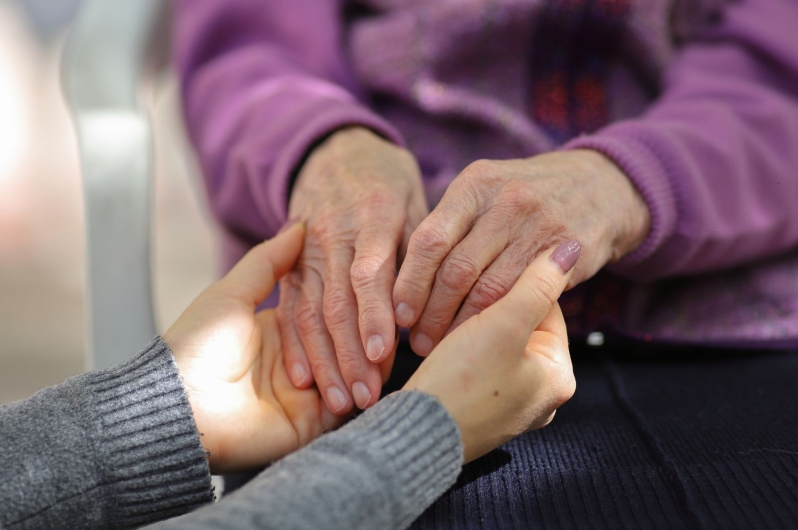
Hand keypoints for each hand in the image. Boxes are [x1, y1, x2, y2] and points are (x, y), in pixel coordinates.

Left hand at [164, 223, 391, 473]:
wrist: (181, 404)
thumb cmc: (198, 344)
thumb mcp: (233, 293)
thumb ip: (268, 262)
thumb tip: (299, 226)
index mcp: (280, 331)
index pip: (327, 313)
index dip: (351, 303)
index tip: (376, 288)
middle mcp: (297, 364)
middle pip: (344, 345)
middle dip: (367, 336)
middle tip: (392, 320)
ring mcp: (306, 396)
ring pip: (351, 375)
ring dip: (369, 365)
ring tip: (388, 350)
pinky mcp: (310, 425)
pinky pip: (346, 409)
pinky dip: (361, 392)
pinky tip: (378, 376)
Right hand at [279, 127, 427, 413]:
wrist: (335, 151)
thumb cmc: (388, 182)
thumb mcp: (414, 200)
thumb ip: (422, 250)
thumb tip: (435, 305)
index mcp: (372, 216)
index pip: (370, 273)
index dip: (375, 315)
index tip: (384, 355)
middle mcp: (333, 235)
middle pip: (337, 301)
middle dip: (350, 354)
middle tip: (366, 398)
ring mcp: (305, 250)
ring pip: (310, 311)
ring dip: (324, 360)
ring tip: (339, 402)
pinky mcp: (288, 263)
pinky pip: (288, 307)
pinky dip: (294, 345)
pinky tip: (303, 379)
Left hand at [393, 150, 649, 355]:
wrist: (602, 187)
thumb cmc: (526, 199)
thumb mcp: (487, 193)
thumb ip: (450, 226)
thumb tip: (399, 279)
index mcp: (475, 184)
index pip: (429, 240)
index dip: (410, 283)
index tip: (398, 315)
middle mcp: (506, 200)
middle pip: (455, 270)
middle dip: (431, 312)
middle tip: (418, 340)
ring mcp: (540, 225)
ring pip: (488, 290)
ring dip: (461, 325)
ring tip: (444, 345)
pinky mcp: (568, 253)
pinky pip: (524, 297)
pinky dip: (498, 322)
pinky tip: (483, 337)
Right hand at [403, 240, 579, 461]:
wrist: (414, 435)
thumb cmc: (461, 383)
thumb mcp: (504, 324)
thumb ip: (538, 284)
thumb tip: (571, 249)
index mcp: (560, 377)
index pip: (547, 308)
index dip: (514, 285)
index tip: (483, 276)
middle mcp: (542, 396)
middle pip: (523, 327)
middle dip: (492, 309)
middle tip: (461, 300)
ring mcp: (511, 407)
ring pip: (497, 345)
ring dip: (472, 328)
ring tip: (446, 324)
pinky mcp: (481, 411)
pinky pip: (479, 367)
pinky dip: (462, 352)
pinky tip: (441, 347)